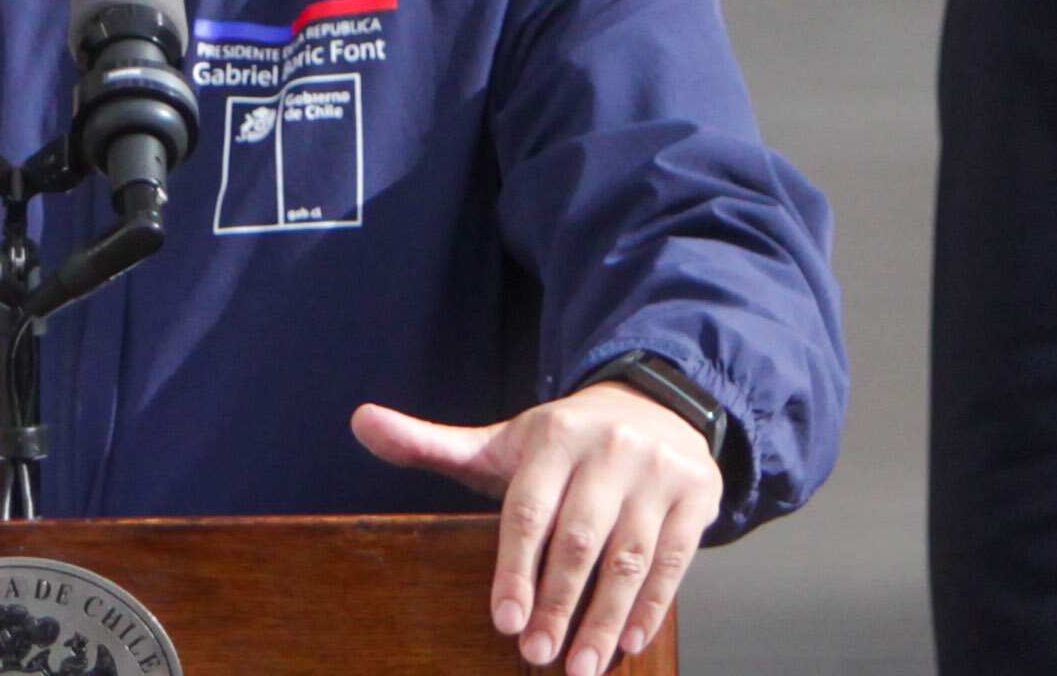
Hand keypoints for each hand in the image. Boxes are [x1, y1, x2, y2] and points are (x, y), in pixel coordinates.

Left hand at [351, 382, 721, 675]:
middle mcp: (608, 449)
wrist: (656, 406)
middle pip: (578, 539)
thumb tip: (360, 422)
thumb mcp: (501, 442)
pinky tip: (627, 643)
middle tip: (536, 656)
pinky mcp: (696, 494)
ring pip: (629, 556)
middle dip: (557, 603)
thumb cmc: (565, 443)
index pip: (529, 510)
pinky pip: (674, 559)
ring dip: (604, 618)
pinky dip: (652, 606)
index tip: (504, 622)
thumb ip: (432, 444)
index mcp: (553, 437)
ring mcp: (657, 472)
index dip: (514, 569)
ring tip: (580, 666)